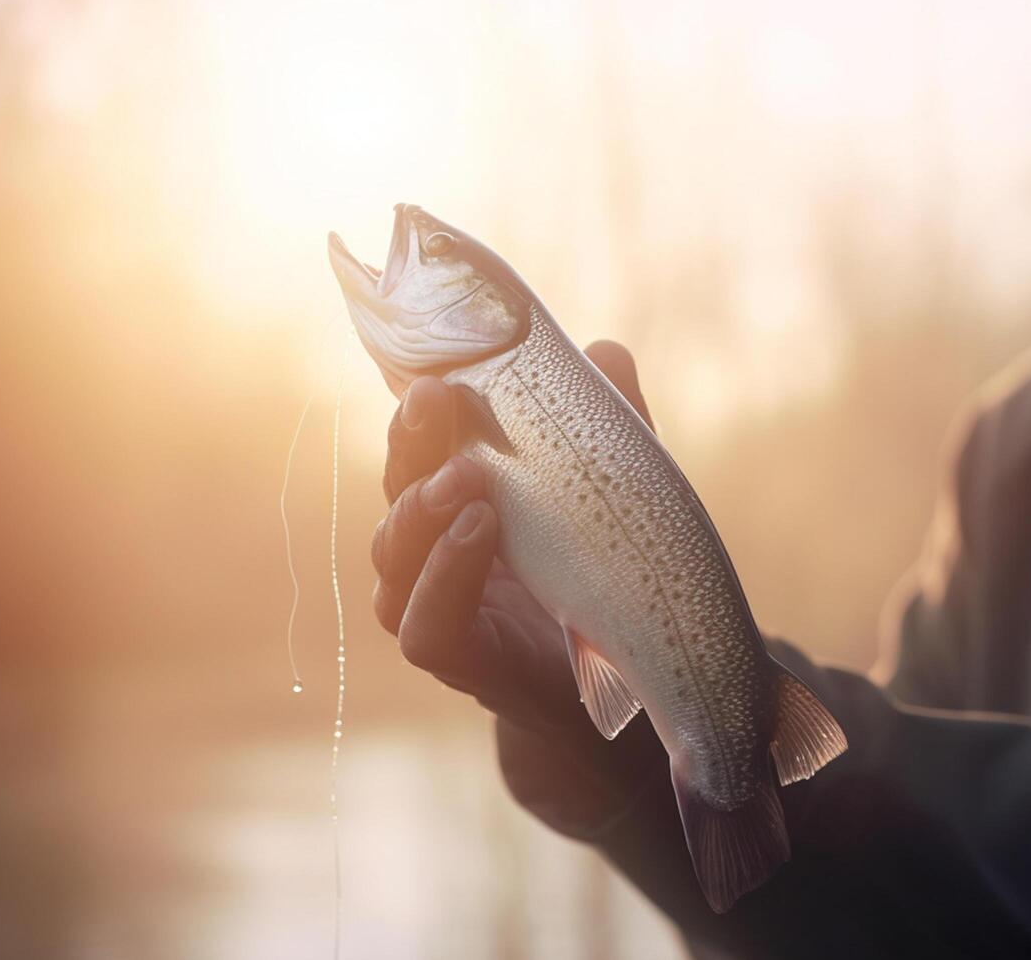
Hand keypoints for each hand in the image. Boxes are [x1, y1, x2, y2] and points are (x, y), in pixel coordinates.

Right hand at [371, 341, 667, 837]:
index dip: (419, 415)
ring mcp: (439, 607)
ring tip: (467, 479)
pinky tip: (477, 534)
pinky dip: (443, 576)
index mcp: (465, 503)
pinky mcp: (459, 660)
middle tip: (436, 402)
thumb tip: (604, 352)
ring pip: (396, 556)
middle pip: (398, 493)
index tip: (438, 372)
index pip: (421, 452)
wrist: (634, 678)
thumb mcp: (617, 492)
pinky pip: (422, 622)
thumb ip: (612, 428)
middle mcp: (438, 552)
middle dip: (411, 446)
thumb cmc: (612, 576)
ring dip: (423, 511)